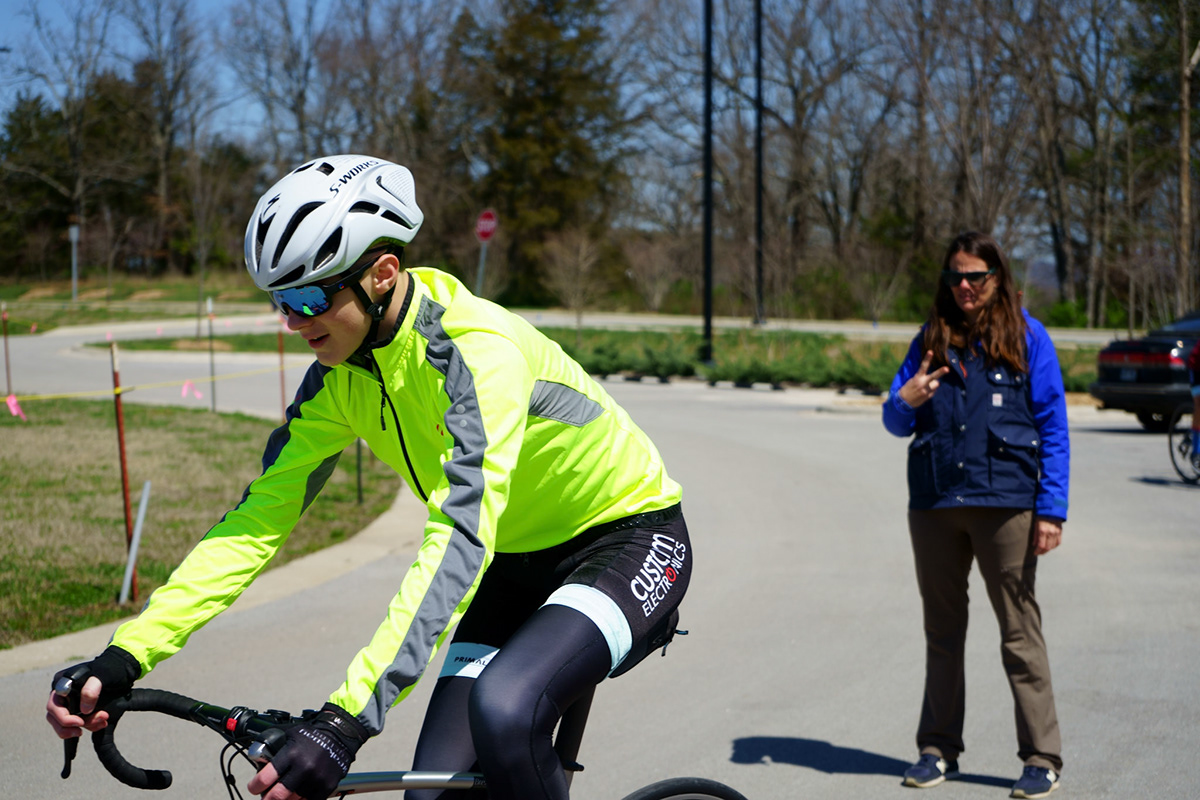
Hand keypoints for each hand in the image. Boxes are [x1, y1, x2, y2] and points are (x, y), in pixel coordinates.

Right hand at [46, 646, 140, 739]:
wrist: (121, 668)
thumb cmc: (109, 668)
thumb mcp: (102, 674)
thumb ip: (91, 689)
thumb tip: (84, 710)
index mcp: (62, 683)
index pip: (53, 707)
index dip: (64, 718)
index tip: (80, 722)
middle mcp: (62, 694)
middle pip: (57, 719)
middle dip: (74, 726)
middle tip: (95, 724)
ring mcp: (69, 702)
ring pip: (68, 723)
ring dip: (86, 725)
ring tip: (103, 722)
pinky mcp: (79, 709)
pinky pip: (79, 723)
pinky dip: (90, 725)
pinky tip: (102, 723)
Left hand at [247, 704, 367, 799]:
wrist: (340, 734)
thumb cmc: (312, 735)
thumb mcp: (289, 734)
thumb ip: (273, 746)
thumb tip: (257, 759)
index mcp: (291, 754)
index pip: (265, 779)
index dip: (255, 787)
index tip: (254, 788)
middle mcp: (303, 768)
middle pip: (276, 796)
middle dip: (267, 799)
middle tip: (265, 797)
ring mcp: (316, 779)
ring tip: (282, 794)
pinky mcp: (327, 786)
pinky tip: (295, 796)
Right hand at [898, 350, 950, 408]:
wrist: (903, 402)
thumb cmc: (908, 388)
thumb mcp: (912, 380)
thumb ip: (922, 378)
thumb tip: (935, 379)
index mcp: (917, 378)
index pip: (923, 366)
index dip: (927, 359)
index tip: (930, 352)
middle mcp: (922, 384)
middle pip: (933, 376)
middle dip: (941, 372)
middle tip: (947, 369)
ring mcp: (926, 391)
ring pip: (936, 383)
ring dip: (933, 384)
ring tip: (925, 387)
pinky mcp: (928, 396)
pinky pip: (934, 391)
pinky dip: (931, 390)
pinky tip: (924, 393)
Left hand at [1034, 518, 1062, 555]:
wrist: (1052, 509)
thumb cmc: (1041, 517)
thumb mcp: (1035, 525)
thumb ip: (1035, 536)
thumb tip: (1034, 545)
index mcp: (1043, 531)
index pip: (1041, 545)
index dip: (1038, 551)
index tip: (1035, 553)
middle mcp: (1051, 533)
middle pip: (1048, 547)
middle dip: (1042, 552)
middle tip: (1039, 553)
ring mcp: (1057, 533)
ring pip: (1053, 546)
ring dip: (1048, 550)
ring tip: (1044, 550)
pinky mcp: (1060, 532)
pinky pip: (1058, 542)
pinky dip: (1054, 546)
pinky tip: (1050, 546)